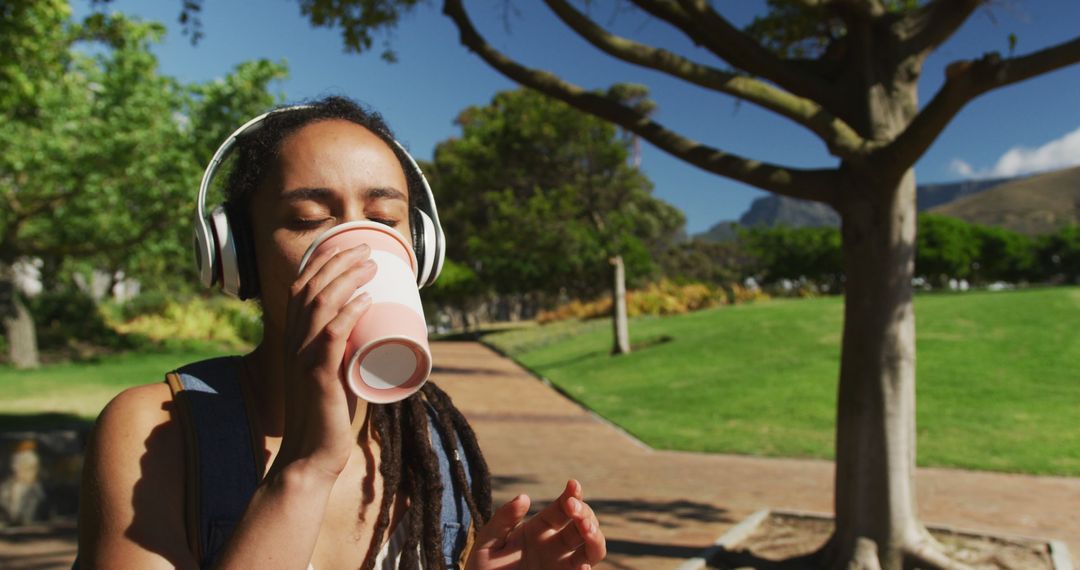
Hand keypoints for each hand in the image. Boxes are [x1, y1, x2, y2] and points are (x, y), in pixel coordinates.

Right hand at [271, 243, 376, 479]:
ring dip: (348, 279)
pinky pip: (331, 337)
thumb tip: (371, 331)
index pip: (301, 287)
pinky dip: (348, 314)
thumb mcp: (331, 372)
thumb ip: (343, 351)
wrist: (310, 455)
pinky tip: (365, 300)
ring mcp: (303, 359)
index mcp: (293, 338)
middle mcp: (292, 343)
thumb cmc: (325, 415)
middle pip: (312, 288)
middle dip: (340, 261)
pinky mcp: (319, 378)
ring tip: (372, 265)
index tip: (350, 246)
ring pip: (321, 305)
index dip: (323, 261)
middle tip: (368, 249)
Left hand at [466, 480, 606, 569]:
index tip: (573, 485)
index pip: (563, 508)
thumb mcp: (487, 542)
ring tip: (586, 528)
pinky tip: (582, 567)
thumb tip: (524, 498)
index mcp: (539, 529)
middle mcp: (555, 546)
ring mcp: (561, 565)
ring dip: (595, 537)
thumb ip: (503, 520)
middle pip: (583, 524)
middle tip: (573, 509)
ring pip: (592, 549)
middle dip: (584, 512)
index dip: (572, 495)